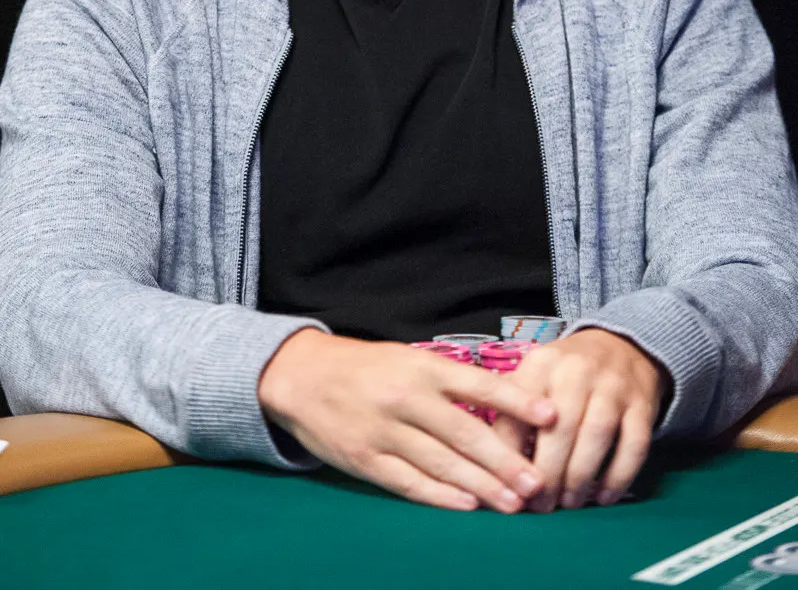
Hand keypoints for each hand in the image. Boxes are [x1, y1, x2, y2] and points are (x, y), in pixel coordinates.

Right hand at [258, 328, 556, 512]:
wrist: (303, 376)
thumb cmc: (366, 368)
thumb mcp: (408, 359)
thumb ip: (449, 380)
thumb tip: (503, 401)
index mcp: (421, 367)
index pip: (479, 386)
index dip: (517, 401)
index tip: (551, 416)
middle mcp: (406, 398)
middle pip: (466, 434)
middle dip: (506, 461)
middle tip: (539, 483)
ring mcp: (384, 431)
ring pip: (442, 464)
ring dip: (482, 486)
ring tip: (514, 502)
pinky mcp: (366, 459)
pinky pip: (410, 482)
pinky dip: (441, 496)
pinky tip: (468, 505)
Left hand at [493, 328, 670, 510]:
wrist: (622, 345)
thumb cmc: (567, 373)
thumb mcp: (535, 377)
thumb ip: (513, 413)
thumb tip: (494, 468)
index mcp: (541, 364)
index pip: (518, 411)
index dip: (511, 455)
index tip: (509, 487)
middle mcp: (576, 370)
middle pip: (559, 428)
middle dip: (549, 475)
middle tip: (541, 506)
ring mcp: (613, 386)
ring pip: (596, 436)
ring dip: (580, 477)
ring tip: (569, 503)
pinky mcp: (642, 404)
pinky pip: (634, 445)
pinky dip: (618, 476)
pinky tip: (604, 497)